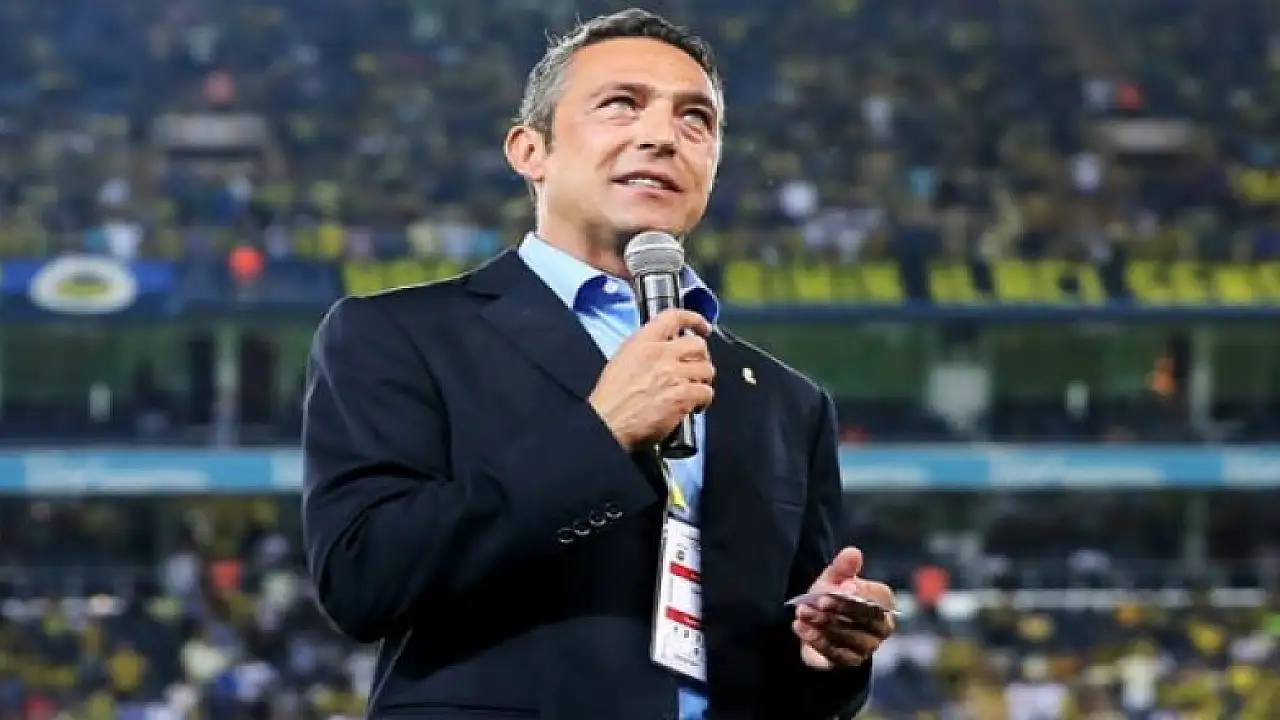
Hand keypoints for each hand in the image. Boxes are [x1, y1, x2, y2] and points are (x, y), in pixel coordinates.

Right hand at [589, 309, 714, 449]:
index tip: (702, 327)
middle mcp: (660, 354)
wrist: (608, 423)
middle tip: (697, 367)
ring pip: (706, 369)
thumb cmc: (611, 399)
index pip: (675, 317)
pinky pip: (706, 392)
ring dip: (703, 380)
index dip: (694, 319)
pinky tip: (694, 406)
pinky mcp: (682, 395)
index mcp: (643, 342)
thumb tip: (665, 351)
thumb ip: (645, 351)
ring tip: (694, 389)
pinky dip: (703, 400)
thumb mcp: (622, 361)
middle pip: (698, 345)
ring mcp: (673, 374)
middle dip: (701, 357)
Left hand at [793, 547, 895, 669]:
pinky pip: (835, 653)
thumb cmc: (832, 595)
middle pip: (866, 620)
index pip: (879, 598)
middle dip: (840, 609)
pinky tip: (800, 627)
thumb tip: (852, 552)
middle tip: (818, 600)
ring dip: (823, 623)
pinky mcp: (849, 662)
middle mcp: (882, 627)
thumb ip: (844, 566)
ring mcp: (868, 647)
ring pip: (848, 637)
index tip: (840, 586)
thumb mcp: (835, 578)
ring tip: (802, 612)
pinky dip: (816, 639)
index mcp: (885, 603)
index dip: (860, 592)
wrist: (817, 622)